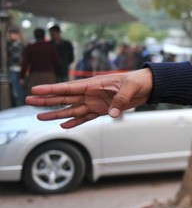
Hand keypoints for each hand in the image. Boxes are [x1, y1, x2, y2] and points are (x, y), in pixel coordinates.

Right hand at [25, 69, 153, 128]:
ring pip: (71, 109)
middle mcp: (91, 94)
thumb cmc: (137, 81)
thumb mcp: (130, 88)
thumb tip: (112, 113)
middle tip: (29, 101)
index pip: (68, 87)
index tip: (36, 90)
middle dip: (46, 100)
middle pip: (64, 98)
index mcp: (94, 84)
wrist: (147, 86)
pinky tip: (63, 126)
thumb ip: (119, 100)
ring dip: (56, 114)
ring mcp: (95, 102)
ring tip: (40, 117)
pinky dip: (75, 122)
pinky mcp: (103, 110)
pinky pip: (85, 117)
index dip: (51, 89)